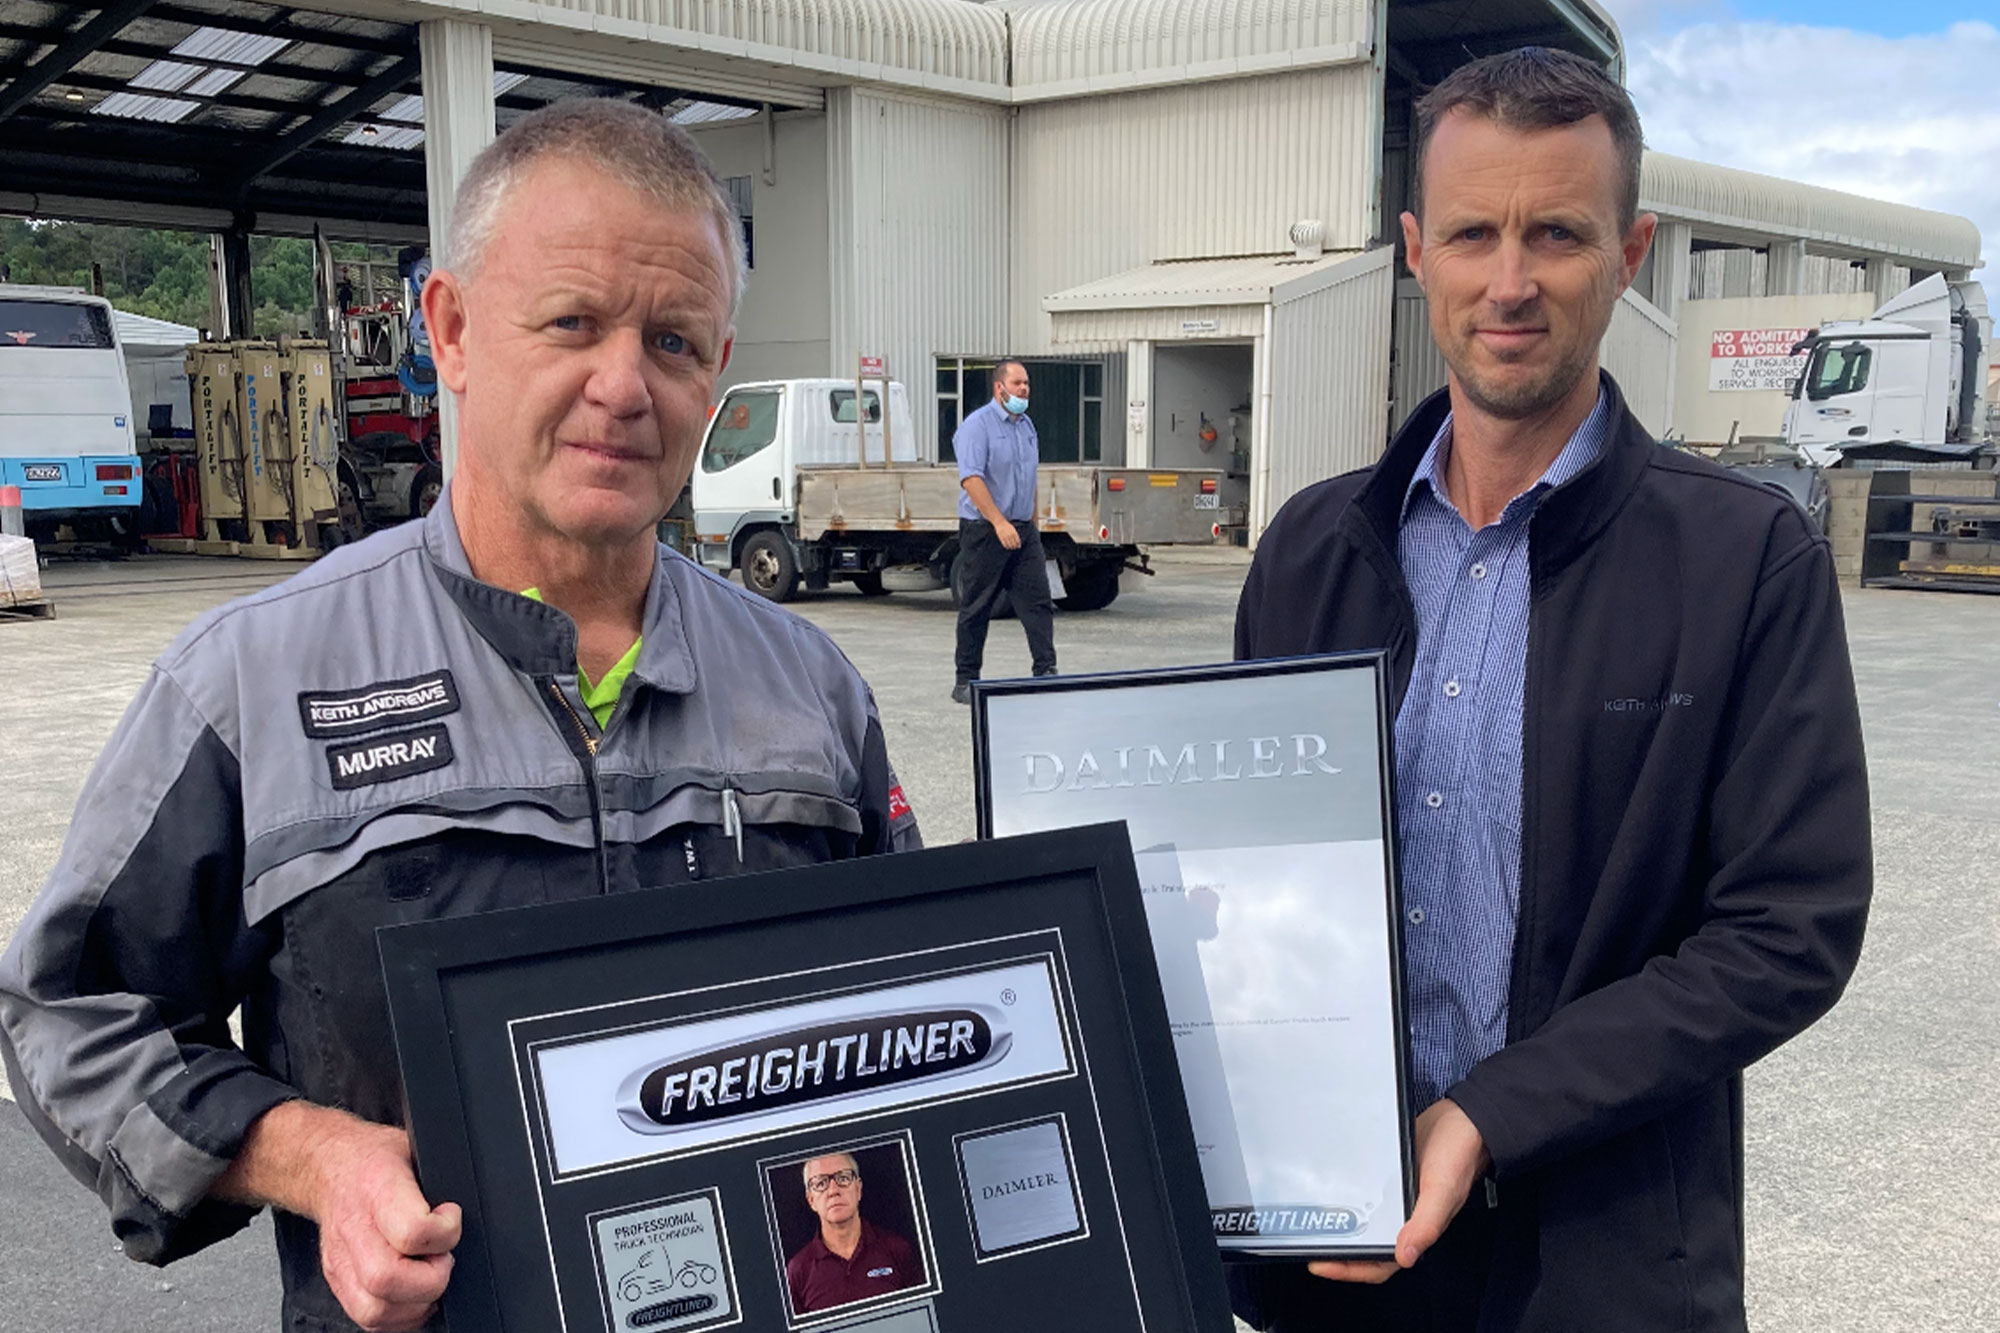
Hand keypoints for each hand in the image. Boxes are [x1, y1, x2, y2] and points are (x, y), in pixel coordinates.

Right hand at [218, 1102, 461, 1330]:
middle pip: (387, 1279)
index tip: (452, 1218)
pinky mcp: (337, 1280)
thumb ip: (443, 1177)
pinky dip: (400, 1316)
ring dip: (416, 1303)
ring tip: (430, 1277)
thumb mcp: (416, 1148)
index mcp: (377, 1187)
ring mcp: (341, 1260)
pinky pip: (368, 1319)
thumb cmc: (376, 1158)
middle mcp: (354, 1229)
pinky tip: (415, 1293)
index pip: (411, 1230)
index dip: (445, 1233)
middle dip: (431, 1279)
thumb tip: (480, 1197)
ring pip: (375, 1310)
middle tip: (444, 1257)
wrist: (329, 1166)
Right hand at [996, 518, 1021, 549]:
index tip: (1019, 546)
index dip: (1018, 545)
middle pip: (1014, 544)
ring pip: (1010, 545)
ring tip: (1011, 548)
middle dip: (1015, 547)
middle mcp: (1010, 535)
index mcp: (1014, 533)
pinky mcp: (1001, 538)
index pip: (1018, 541)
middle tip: (1015, 548)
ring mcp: (1006, 537)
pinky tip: (1007, 547)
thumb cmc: (1007, 526)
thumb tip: (1018, 542)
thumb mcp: (1013, 529)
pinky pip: (1005, 544)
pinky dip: (1006, 547)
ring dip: (1011, 547)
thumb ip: (1016, 535)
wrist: (1000, 523)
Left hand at [1307, 1098, 1488, 1284]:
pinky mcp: (1388, 1178)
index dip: (1350, 1268)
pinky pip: (1366, 1194)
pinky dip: (1349, 1197)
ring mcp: (1394, 1198)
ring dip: (1342, 1226)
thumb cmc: (1460, 1155)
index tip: (1321, 1264)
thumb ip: (1426, 1223)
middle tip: (1306, 1244)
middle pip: (1366, 1245)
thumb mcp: (1443, 1190)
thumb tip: (1407, 1256)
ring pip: (1364, 1221)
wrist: (1463, 1118)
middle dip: (1338, 1251)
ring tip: (1312, 1222)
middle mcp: (1403, 1218)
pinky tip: (1331, 1190)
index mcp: (1416, 1228)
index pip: (1380, 1262)